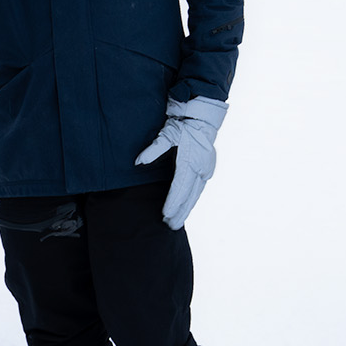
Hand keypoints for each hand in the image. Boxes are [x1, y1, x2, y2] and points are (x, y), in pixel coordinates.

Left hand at [134, 96, 228, 229]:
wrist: (203, 119)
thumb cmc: (183, 126)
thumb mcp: (167, 134)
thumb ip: (154, 149)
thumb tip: (138, 162)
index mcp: (191, 160)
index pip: (180, 186)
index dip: (173, 201)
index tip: (165, 213)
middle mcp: (201, 168)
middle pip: (189, 195)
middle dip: (179, 212)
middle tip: (170, 226)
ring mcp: (206, 170)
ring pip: (195, 195)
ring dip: (186, 209)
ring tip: (176, 222)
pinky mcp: (208, 170)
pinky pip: (198, 190)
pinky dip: (191, 201)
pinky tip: (185, 209)